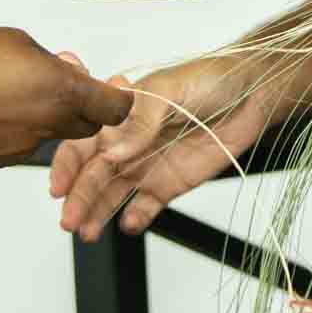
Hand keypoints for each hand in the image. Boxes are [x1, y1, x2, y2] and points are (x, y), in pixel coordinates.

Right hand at [0, 29, 129, 168]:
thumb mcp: (18, 41)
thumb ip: (51, 60)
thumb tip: (66, 69)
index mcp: (65, 92)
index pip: (117, 108)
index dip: (118, 98)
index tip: (110, 87)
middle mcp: (52, 125)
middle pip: (89, 125)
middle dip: (83, 107)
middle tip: (58, 81)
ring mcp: (26, 147)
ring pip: (53, 134)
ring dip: (47, 117)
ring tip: (14, 91)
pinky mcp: (1, 160)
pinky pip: (22, 144)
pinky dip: (18, 129)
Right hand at [50, 54, 292, 241]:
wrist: (254, 95)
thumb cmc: (209, 79)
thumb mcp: (170, 89)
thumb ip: (139, 119)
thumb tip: (114, 151)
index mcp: (119, 116)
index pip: (83, 144)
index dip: (66, 166)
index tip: (58, 188)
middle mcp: (127, 144)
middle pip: (93, 176)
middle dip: (78, 200)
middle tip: (69, 222)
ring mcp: (146, 165)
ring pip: (112, 196)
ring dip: (98, 214)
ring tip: (88, 233)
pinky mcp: (169, 184)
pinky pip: (145, 207)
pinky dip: (135, 219)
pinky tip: (128, 225)